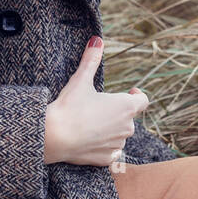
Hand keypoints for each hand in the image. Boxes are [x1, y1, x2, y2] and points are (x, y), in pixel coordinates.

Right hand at [43, 36, 148, 167]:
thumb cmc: (69, 106)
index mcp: (126, 107)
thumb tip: (97, 39)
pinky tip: (89, 140)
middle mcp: (127, 127)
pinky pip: (110, 151)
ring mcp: (118, 145)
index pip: (144, 101)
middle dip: (117, 112)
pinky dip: (102, 145)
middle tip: (99, 107)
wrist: (54, 136)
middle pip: (129, 118)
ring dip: (111, 129)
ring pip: (119, 135)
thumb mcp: (80, 79)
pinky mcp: (107, 159)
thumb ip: (91, 60)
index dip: (137, 96)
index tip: (129, 92)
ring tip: (91, 124)